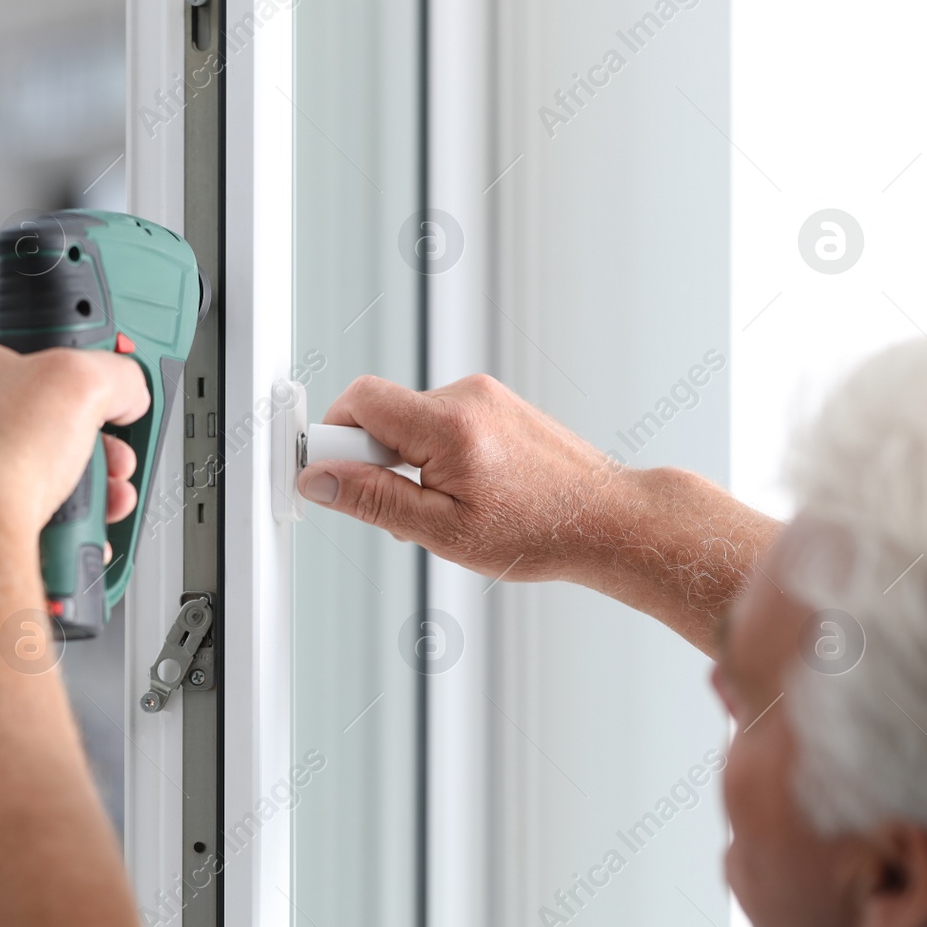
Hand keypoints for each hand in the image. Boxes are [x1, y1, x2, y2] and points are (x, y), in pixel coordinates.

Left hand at [0, 340, 149, 547]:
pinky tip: (79, 529)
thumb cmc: (0, 453)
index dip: (74, 380)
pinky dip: (60, 525)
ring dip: (86, 490)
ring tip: (107, 499)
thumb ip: (115, 376)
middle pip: (40, 426)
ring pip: (35, 476)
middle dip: (92, 447)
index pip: (28, 362)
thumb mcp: (84, 379)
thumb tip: (127, 392)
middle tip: (114, 458)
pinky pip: (22, 517)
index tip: (102, 394)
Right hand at [295, 374, 615, 582]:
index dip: (332, 438)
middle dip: (372, 459)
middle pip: (381, 411)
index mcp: (449, 424)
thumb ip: (373, 500)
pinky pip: (439, 420)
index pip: (359, 401)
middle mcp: (466, 396)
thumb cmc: (538, 531)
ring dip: (405, 461)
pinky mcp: (495, 403)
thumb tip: (320, 480)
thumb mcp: (442, 530)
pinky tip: (463, 491)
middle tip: (399, 508)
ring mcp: (484, 395)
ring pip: (410, 420)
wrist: (607, 520)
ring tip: (442, 506)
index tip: (330, 476)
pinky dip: (433, 454)